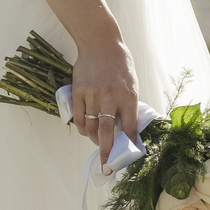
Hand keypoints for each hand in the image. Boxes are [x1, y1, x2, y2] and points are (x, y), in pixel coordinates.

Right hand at [71, 36, 138, 168]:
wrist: (100, 44)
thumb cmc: (120, 65)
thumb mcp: (132, 85)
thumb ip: (129, 106)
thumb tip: (127, 130)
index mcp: (129, 96)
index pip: (130, 128)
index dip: (129, 145)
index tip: (128, 157)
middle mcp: (111, 97)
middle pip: (107, 133)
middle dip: (108, 153)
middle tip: (107, 166)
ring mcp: (92, 94)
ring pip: (90, 128)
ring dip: (93, 140)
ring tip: (97, 143)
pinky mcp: (78, 92)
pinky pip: (78, 117)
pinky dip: (81, 128)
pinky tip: (85, 131)